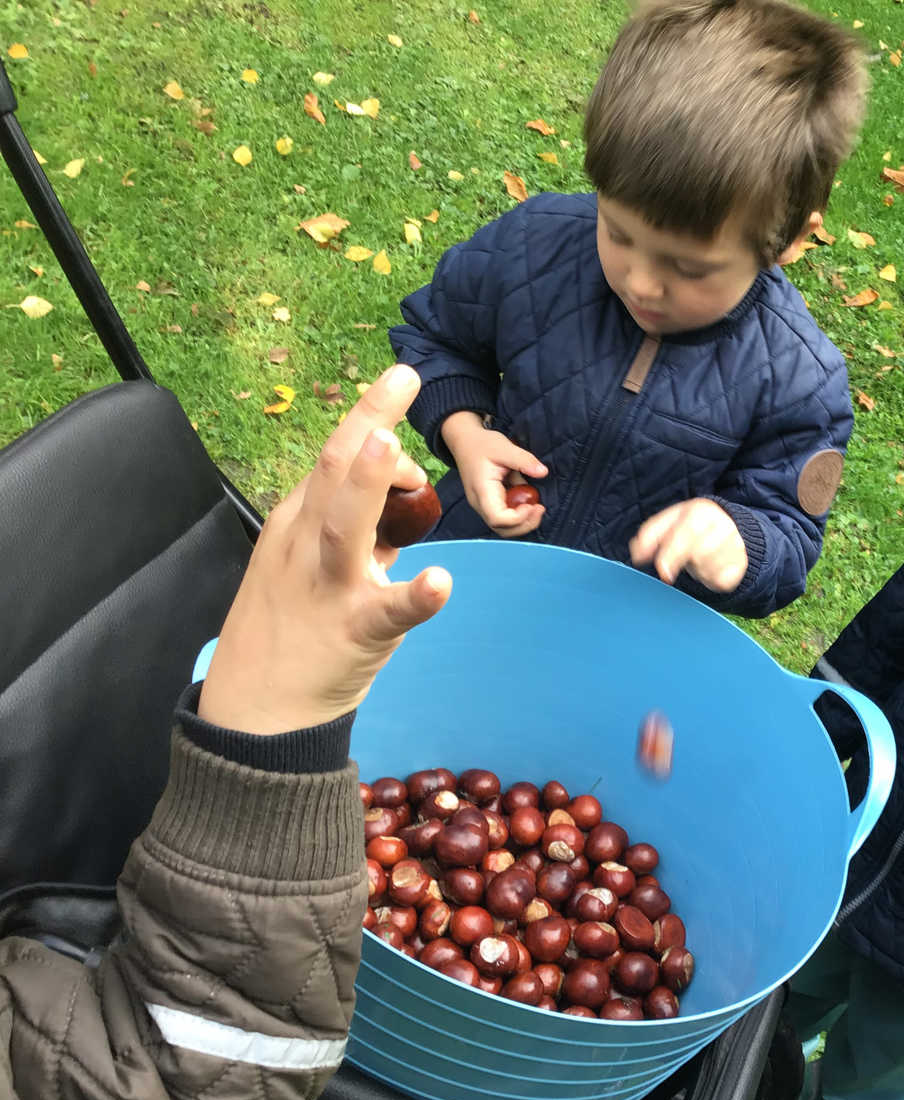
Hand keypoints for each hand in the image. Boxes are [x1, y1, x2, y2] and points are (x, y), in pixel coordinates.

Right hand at [198, 365, 452, 734]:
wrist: (256, 712)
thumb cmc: (289, 631)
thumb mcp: (307, 566)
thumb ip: (355, 532)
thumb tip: (400, 502)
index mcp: (296, 523)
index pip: (333, 459)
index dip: (367, 416)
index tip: (399, 378)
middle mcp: (305, 545)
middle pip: (333, 471)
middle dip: (368, 419)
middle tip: (404, 375)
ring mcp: (328, 587)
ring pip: (345, 526)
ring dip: (368, 484)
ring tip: (391, 447)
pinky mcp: (354, 631)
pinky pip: (388, 611)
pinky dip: (414, 596)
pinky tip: (440, 583)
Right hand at [439, 411, 546, 536]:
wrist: (465, 442)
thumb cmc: (482, 445)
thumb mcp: (504, 447)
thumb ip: (524, 460)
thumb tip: (542, 472)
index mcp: (482, 490)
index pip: (497, 518)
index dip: (518, 518)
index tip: (533, 505)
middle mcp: (480, 503)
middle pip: (501, 529)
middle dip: (525, 524)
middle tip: (540, 508)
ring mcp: (484, 505)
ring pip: (504, 527)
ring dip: (523, 522)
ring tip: (536, 506)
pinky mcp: (490, 504)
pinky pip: (506, 518)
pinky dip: (520, 514)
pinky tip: (528, 500)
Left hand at [630, 498, 747, 591]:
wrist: (733, 530)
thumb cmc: (693, 527)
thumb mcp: (671, 522)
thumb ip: (650, 535)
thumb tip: (637, 553)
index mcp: (702, 510)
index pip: (685, 532)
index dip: (670, 553)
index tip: (661, 569)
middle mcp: (722, 525)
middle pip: (698, 550)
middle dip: (677, 563)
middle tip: (666, 575)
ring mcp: (734, 544)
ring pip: (707, 567)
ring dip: (695, 570)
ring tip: (695, 561)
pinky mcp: (740, 564)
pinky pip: (720, 579)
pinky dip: (710, 579)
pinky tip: (710, 568)